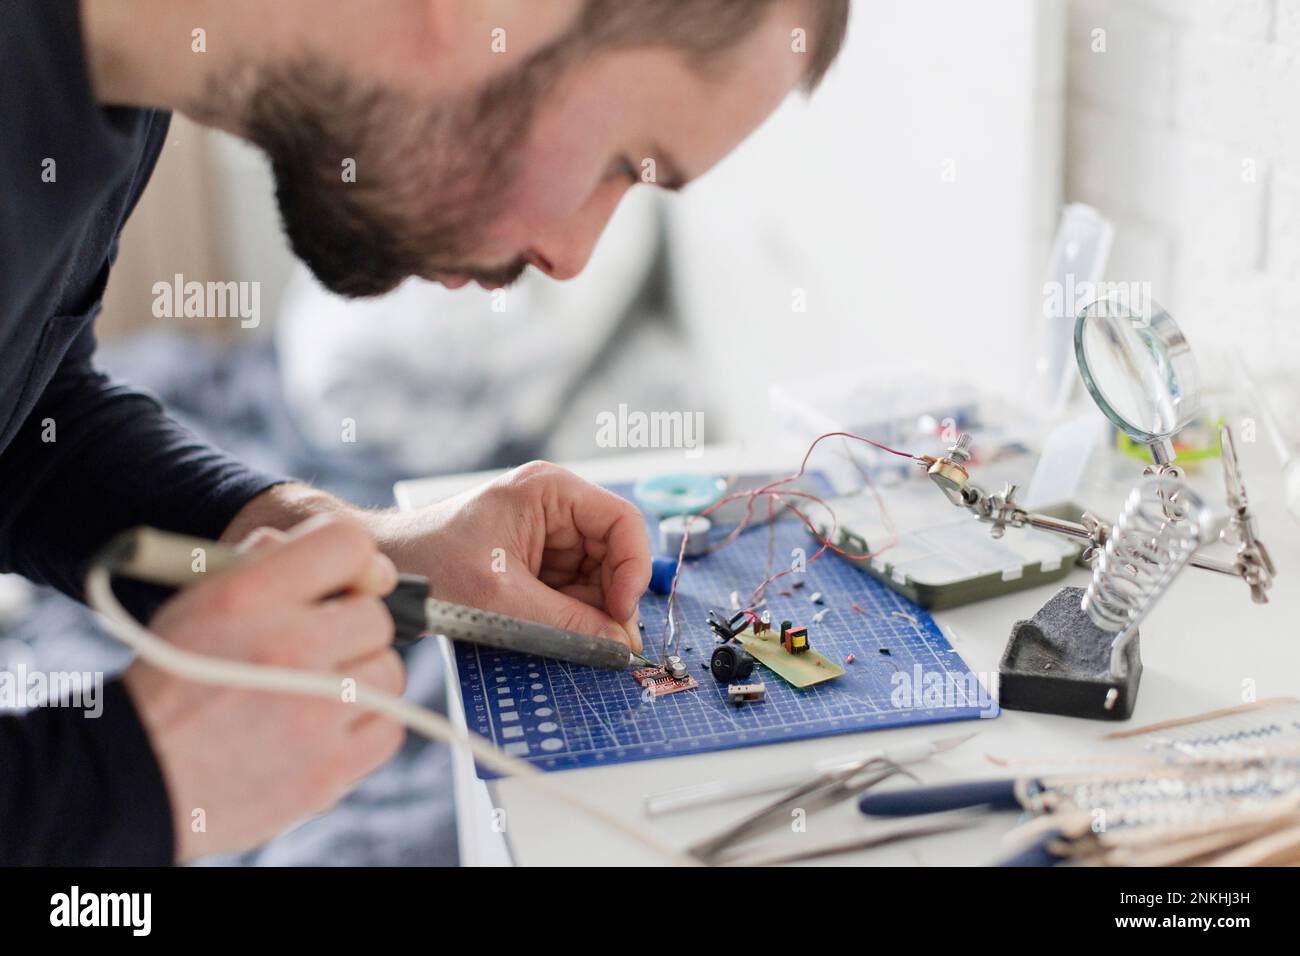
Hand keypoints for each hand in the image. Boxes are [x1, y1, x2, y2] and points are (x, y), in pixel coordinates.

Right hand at [124, 515, 405, 862]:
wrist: (132, 781)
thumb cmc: (172, 681)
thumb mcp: (198, 599)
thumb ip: (263, 562)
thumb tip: (343, 554)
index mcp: (248, 597)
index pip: (348, 544)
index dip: (356, 560)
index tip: (349, 584)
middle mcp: (287, 649)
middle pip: (376, 616)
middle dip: (351, 628)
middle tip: (319, 648)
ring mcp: (313, 716)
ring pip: (389, 672)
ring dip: (361, 678)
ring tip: (317, 691)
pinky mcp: (327, 771)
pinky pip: (388, 730)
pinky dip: (365, 727)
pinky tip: (326, 729)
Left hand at [374, 461, 650, 650]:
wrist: (385, 574)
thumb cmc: (428, 563)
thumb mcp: (501, 596)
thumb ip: (566, 622)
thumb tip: (618, 646)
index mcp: (551, 491)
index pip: (622, 522)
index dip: (632, 569)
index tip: (621, 613)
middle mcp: (556, 509)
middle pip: (614, 556)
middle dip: (609, 600)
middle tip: (602, 642)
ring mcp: (549, 539)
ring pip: (598, 582)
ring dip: (588, 614)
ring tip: (559, 634)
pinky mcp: (539, 568)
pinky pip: (575, 596)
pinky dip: (571, 619)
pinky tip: (549, 631)